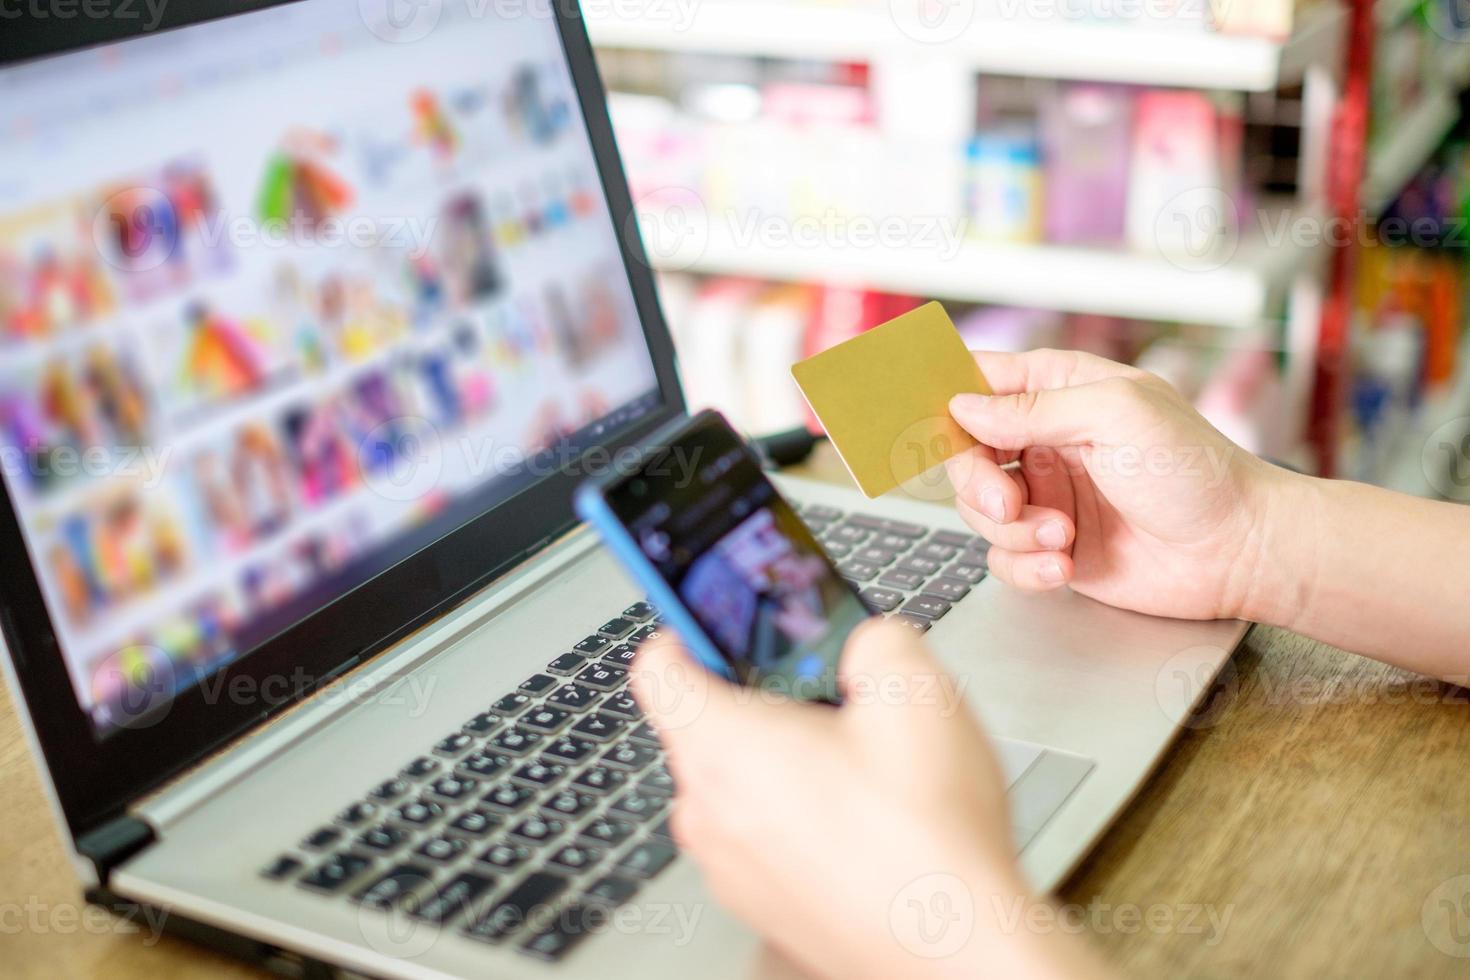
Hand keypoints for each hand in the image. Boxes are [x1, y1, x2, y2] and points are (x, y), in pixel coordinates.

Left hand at [631, 622, 1098, 979]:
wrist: (959, 949)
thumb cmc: (928, 841)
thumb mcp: (916, 690)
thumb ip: (873, 635)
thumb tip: (863, 640)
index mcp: (722, 746)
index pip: (657, 663)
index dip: (690, 626)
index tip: (720, 619)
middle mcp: (707, 810)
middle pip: (701, 723)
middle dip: (759, 700)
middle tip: (826, 698)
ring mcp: (727, 864)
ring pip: (734, 782)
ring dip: (781, 763)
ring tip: (858, 766)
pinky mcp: (758, 901)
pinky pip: (759, 834)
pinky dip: (795, 816)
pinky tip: (861, 818)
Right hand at [946, 349, 1291, 621]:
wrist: (1239, 552)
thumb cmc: (1196, 471)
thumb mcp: (1116, 415)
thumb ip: (1032, 409)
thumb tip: (962, 408)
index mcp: (1063, 390)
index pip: (981, 381)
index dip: (945, 397)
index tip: (918, 420)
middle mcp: (1048, 441)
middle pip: (965, 453)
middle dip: (976, 482)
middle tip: (1007, 502)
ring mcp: (1049, 496)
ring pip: (978, 511)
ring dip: (1013, 530)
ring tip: (1065, 537)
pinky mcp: (1053, 547)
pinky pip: (1003, 558)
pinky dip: (1026, 566)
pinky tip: (1065, 566)